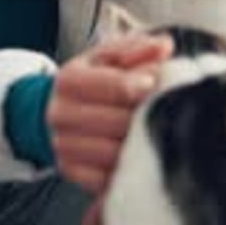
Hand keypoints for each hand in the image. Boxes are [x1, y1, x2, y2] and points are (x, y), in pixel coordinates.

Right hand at [47, 32, 172, 192]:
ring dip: (138, 144)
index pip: (115, 86)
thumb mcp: (110, 55)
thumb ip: (138, 48)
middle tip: (163, 109)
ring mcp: (64, 146)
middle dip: (145, 115)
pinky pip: (106, 179)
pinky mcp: (72, 172)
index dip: (143, 85)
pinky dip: (126, 169)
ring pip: (113, 154)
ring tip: (151, 130)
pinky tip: (135, 153)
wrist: (60, 107)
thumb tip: (165, 46)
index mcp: (70, 79)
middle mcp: (60, 114)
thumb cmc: (93, 78)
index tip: (156, 84)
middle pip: (118, 122)